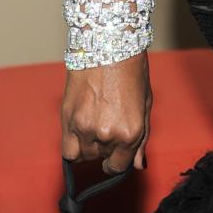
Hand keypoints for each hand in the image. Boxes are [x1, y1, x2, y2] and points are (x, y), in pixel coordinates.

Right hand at [61, 55, 151, 174]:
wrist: (108, 46)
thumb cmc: (131, 72)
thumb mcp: (145, 104)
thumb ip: (141, 138)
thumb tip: (137, 165)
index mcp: (130, 132)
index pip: (118, 166)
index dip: (118, 160)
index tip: (116, 153)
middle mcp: (107, 134)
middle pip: (102, 158)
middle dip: (106, 146)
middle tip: (109, 121)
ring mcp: (85, 128)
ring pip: (84, 154)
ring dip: (90, 145)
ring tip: (96, 120)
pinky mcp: (67, 120)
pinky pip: (68, 150)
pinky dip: (74, 146)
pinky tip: (81, 130)